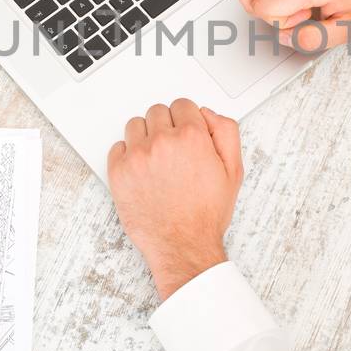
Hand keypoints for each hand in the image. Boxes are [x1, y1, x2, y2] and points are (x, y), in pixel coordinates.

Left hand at [107, 99, 243, 300]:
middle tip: (173, 150)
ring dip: (145, 137)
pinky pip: (117, 147)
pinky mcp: (119, 172)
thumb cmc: (205, 214)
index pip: (182, 105)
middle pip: (158, 112)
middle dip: (167, 126)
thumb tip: (208, 114)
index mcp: (191, 137)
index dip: (187, 119)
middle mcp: (162, 142)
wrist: (183, 245)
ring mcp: (137, 156)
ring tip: (156, 160)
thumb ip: (226, 132)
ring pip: (135, 125)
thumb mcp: (233, 171)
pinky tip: (141, 170)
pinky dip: (127, 155)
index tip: (186, 133)